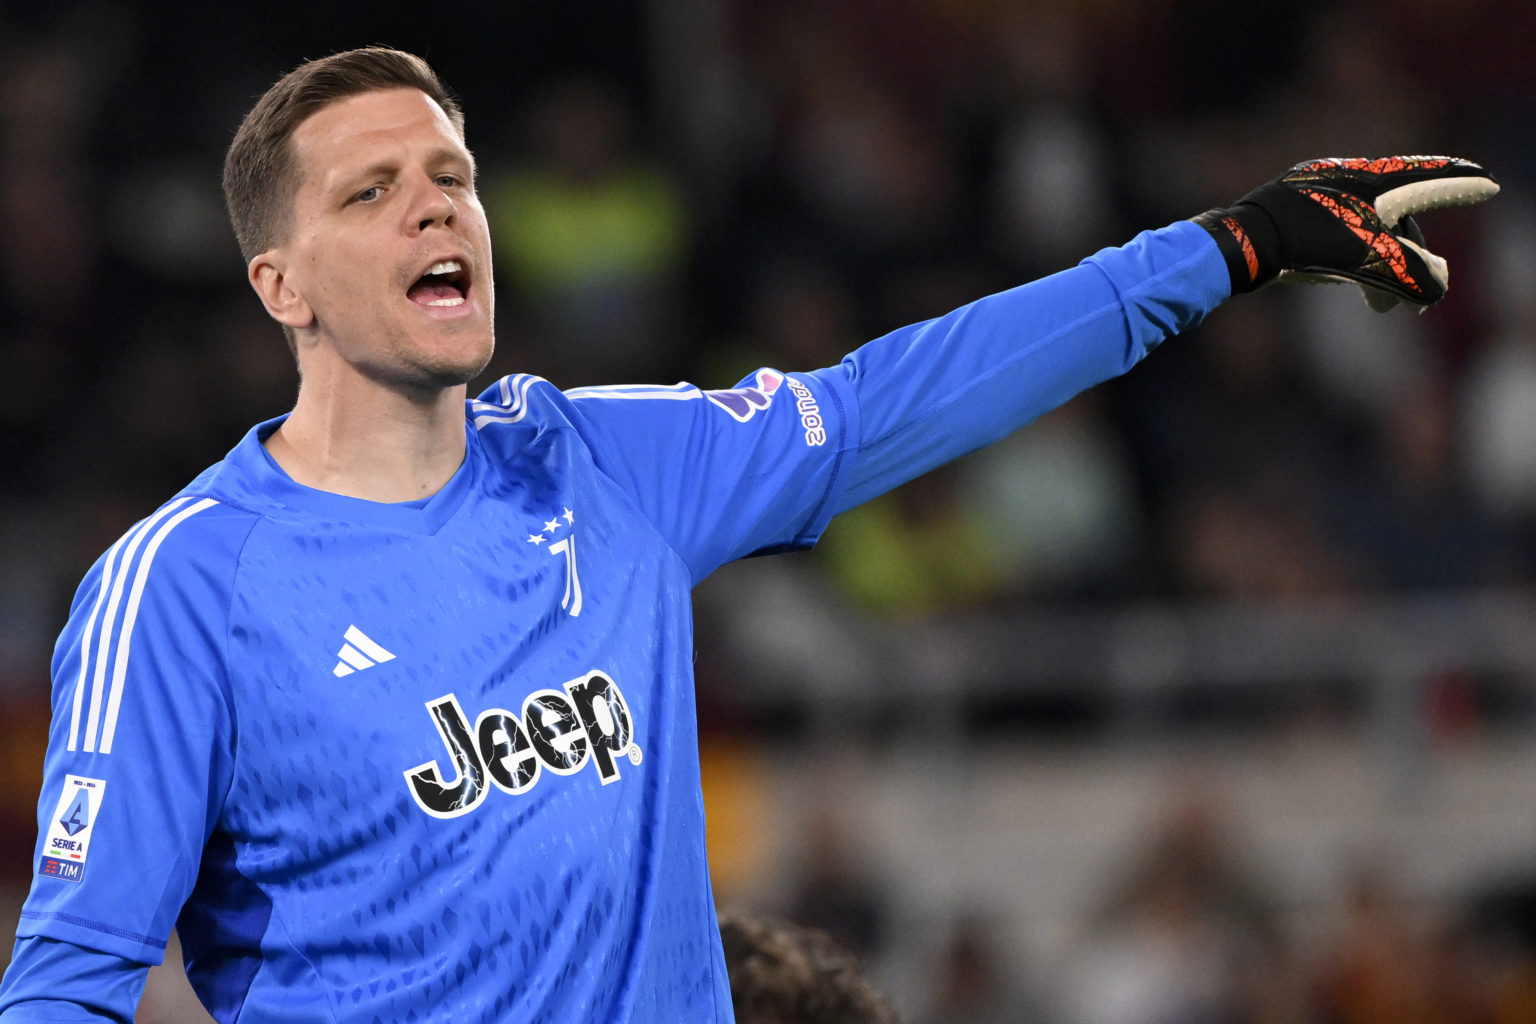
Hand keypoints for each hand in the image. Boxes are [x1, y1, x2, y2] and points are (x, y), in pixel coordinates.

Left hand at [1194, 156, 1498, 310]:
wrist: (1242, 243)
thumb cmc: (1307, 245)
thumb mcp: (1369, 260)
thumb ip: (1411, 273)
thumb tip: (1437, 287)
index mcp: (1372, 180)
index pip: (1427, 180)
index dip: (1459, 186)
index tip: (1488, 184)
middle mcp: (1348, 177)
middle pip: (1397, 217)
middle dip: (1410, 262)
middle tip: (1415, 303)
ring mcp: (1319, 191)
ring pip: (1366, 230)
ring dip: (1380, 269)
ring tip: (1380, 307)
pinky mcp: (1296, 210)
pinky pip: (1338, 232)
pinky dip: (1352, 259)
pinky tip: (1347, 280)